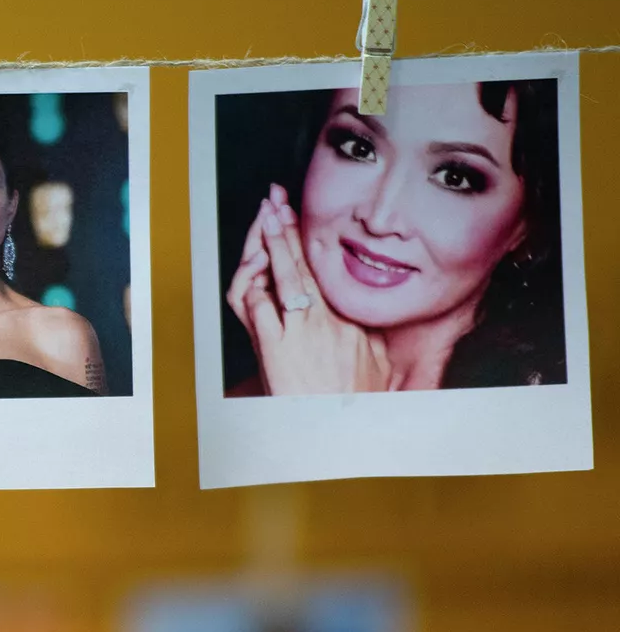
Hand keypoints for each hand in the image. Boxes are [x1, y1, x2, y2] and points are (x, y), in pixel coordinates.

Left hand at [226, 184, 389, 394]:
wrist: (340, 433)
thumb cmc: (357, 404)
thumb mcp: (378, 365)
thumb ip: (372, 338)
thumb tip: (375, 321)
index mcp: (347, 321)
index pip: (323, 271)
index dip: (307, 240)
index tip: (296, 215)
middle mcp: (325, 322)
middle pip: (304, 264)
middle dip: (288, 227)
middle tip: (277, 199)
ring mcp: (299, 334)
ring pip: (283, 278)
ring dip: (273, 244)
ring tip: (268, 215)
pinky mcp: (275, 350)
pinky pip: (260, 308)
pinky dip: (254, 284)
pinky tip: (254, 264)